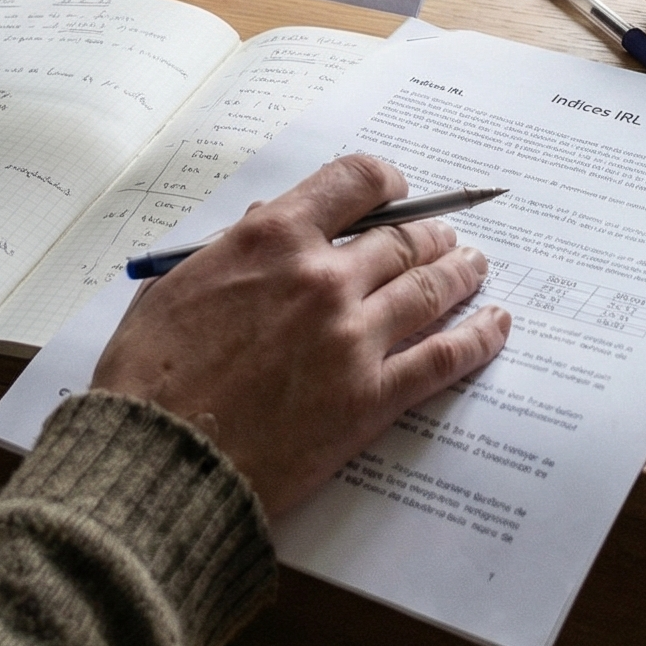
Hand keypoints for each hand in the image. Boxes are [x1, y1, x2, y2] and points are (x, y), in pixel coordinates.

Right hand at [90, 155, 510, 517]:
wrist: (159, 464)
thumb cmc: (150, 378)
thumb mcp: (174, 286)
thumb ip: (228, 250)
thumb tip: (262, 223)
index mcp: (271, 238)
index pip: (352, 182)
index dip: (384, 182)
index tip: (395, 192)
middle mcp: (322, 277)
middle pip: (401, 238)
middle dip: (429, 234)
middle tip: (445, 239)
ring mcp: (353, 337)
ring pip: (429, 288)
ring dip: (461, 273)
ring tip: (477, 269)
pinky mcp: (370, 398)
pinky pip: (442, 358)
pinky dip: (477, 338)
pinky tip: (494, 328)